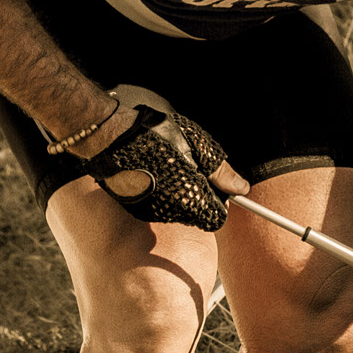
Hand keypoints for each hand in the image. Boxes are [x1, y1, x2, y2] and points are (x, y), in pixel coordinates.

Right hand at [79, 105, 244, 230]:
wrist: (111, 137)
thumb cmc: (154, 136)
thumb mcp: (197, 148)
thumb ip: (221, 172)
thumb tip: (242, 187)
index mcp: (192, 201)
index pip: (217, 216)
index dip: (218, 197)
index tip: (212, 181)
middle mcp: (171, 214)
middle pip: (196, 212)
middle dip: (197, 193)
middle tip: (187, 167)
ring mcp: (151, 213)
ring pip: (176, 208)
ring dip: (177, 191)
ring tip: (166, 165)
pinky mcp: (135, 209)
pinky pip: (156, 204)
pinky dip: (158, 191)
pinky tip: (150, 170)